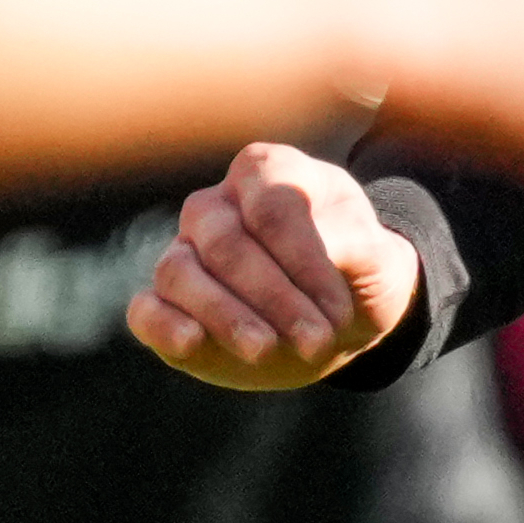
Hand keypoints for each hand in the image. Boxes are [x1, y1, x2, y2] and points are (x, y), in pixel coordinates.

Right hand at [132, 140, 414, 388]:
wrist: (340, 317)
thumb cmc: (356, 273)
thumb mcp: (377, 256)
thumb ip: (356, 245)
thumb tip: (325, 248)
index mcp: (265, 173)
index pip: (271, 210)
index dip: (305, 264)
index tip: (340, 312)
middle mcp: (215, 206)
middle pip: (225, 244)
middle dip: (274, 298)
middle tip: (317, 341)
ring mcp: (184, 252)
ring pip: (179, 272)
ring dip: (225, 316)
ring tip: (267, 349)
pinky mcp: (169, 304)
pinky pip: (145, 309)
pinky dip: (163, 325)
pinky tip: (191, 343)